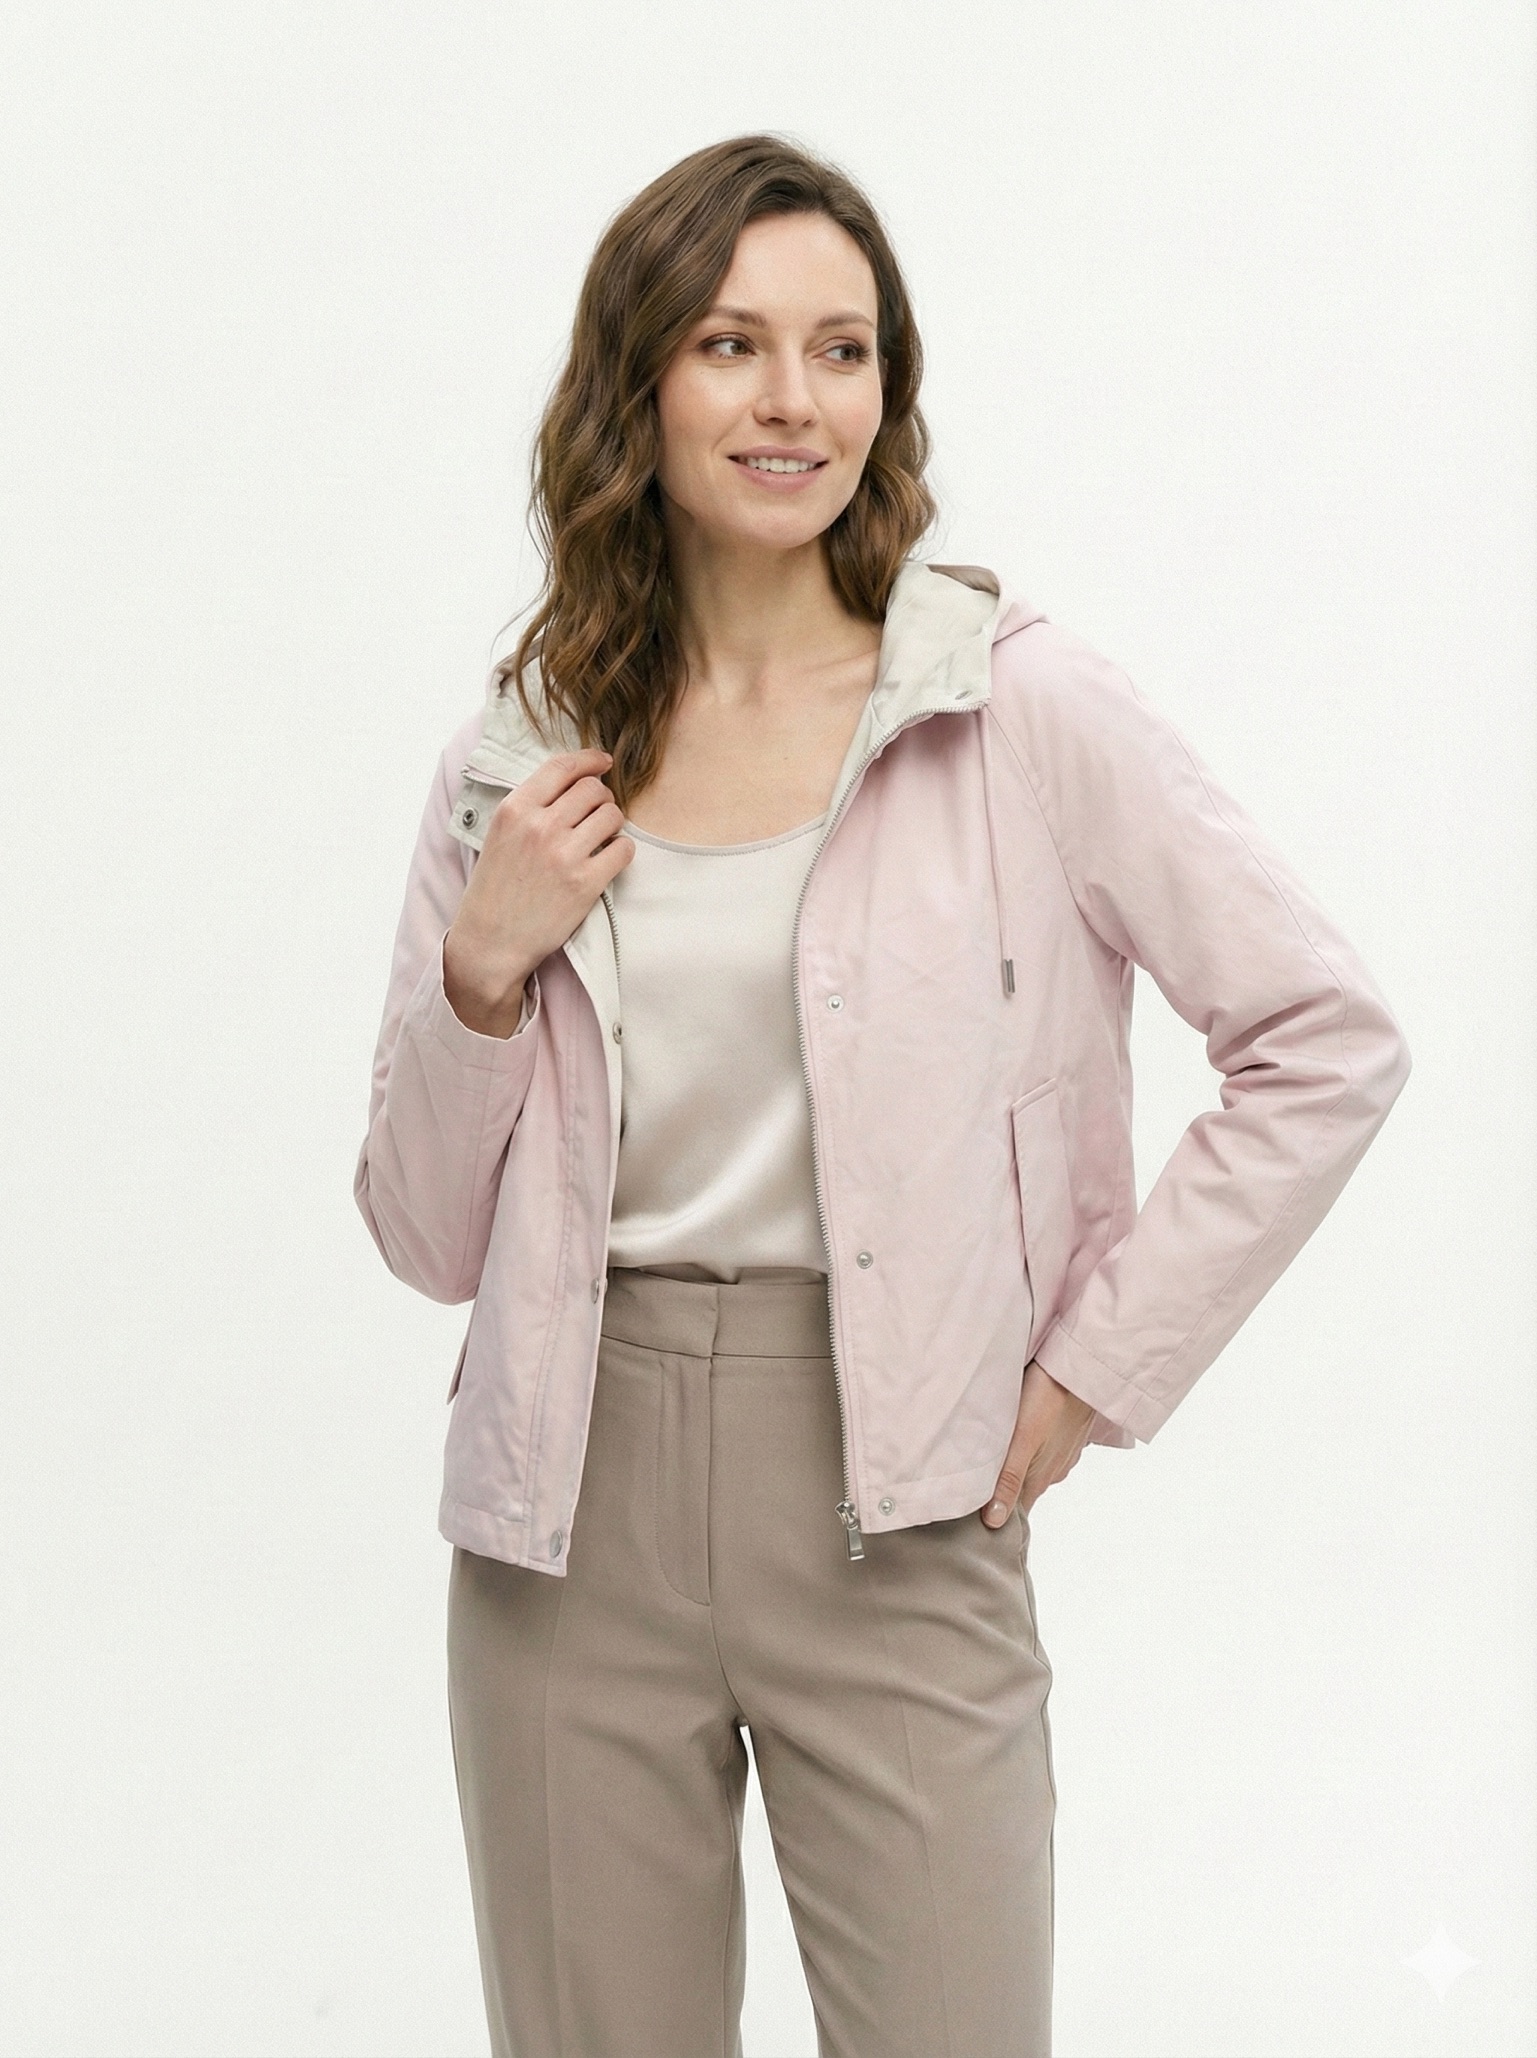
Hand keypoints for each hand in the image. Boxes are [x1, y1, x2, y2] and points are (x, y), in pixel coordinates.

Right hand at [444, 748, 633, 1036]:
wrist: (491, 942)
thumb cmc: (495, 889)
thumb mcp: (499, 835)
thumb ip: (531, 807)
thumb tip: (575, 781)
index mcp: (514, 810)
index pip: (562, 767)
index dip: (589, 759)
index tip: (604, 761)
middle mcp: (539, 827)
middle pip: (593, 789)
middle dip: (601, 798)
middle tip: (597, 814)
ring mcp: (564, 855)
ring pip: (612, 815)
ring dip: (613, 824)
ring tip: (601, 838)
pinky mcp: (585, 884)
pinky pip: (623, 849)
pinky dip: (622, 851)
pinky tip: (609, 859)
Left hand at [980, 1358, 1096, 1527]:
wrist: (1082, 1367)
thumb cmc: (1049, 1398)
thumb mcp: (1023, 1441)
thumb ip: (1009, 1480)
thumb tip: (994, 1521)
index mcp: (1040, 1479)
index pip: (1016, 1511)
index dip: (995, 1516)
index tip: (971, 1515)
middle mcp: (1053, 1471)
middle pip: (1022, 1491)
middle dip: (1001, 1492)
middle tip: (971, 1485)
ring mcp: (1062, 1452)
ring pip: (1032, 1469)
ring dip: (1014, 1469)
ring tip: (990, 1458)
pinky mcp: (1066, 1434)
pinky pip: (1043, 1451)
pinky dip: (1028, 1450)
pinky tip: (1018, 1436)